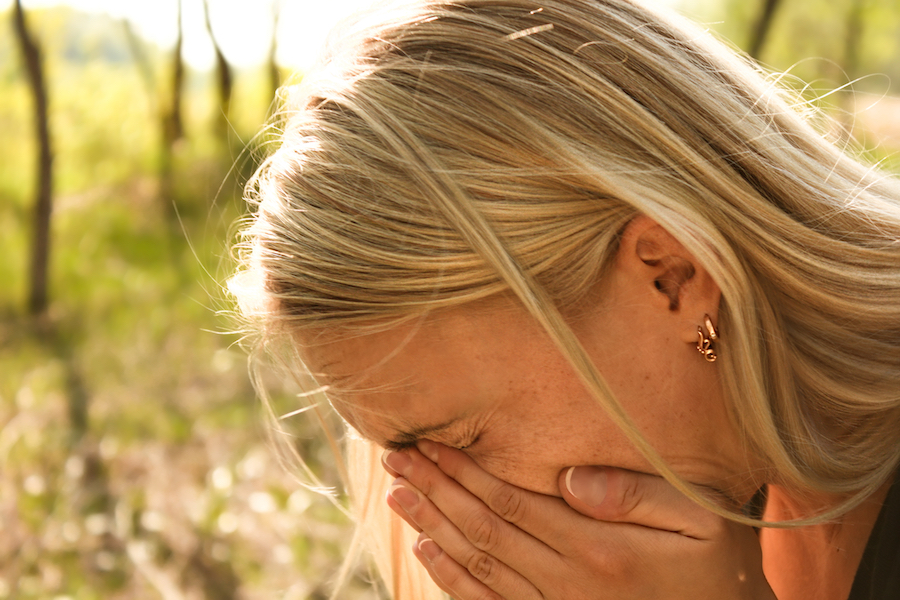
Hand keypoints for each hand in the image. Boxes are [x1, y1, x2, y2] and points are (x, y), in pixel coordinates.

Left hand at [382, 441, 774, 599]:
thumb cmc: (716, 570)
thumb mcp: (699, 520)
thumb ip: (635, 495)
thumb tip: (568, 476)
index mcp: (596, 549)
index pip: (510, 502)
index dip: (464, 470)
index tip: (429, 442)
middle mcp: (567, 584)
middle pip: (483, 529)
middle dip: (435, 489)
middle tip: (396, 459)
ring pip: (477, 566)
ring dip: (432, 526)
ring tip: (397, 494)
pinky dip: (452, 580)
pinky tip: (425, 551)